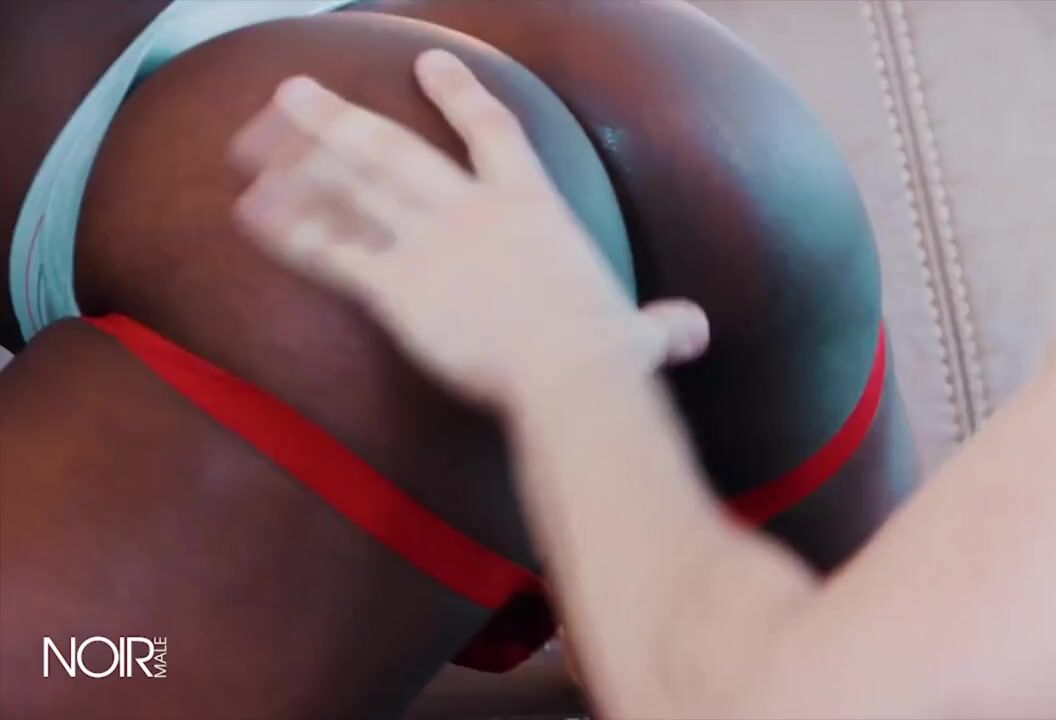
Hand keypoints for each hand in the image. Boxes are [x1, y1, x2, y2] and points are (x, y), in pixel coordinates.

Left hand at [229, 50, 707, 408]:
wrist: (573, 372)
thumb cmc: (611, 354)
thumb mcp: (643, 334)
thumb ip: (662, 327)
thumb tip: (696, 330)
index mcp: (528, 205)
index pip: (492, 133)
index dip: (458, 95)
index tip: (429, 64)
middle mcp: (470, 210)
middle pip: (391, 148)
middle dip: (336, 117)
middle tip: (293, 88)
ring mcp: (429, 242)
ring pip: (349, 187)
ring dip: (298, 157)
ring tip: (251, 133)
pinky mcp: (397, 288)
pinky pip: (331, 253)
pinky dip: (289, 232)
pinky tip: (250, 213)